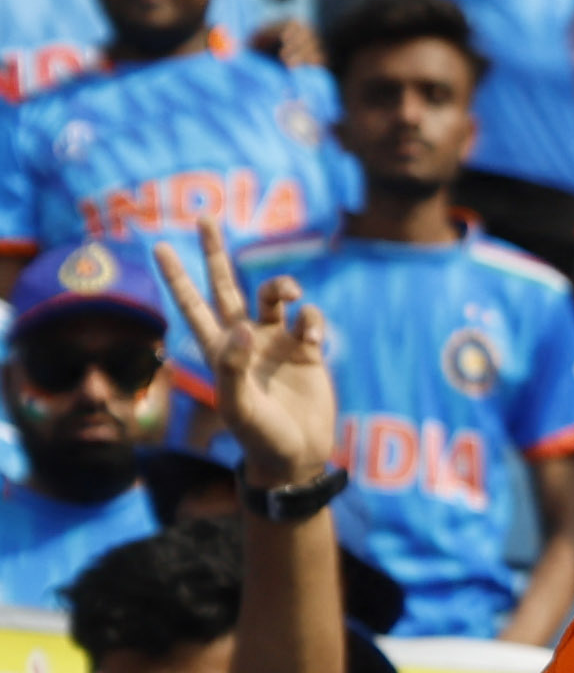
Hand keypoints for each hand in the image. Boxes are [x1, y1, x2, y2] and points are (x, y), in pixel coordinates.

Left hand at [158, 226, 334, 493]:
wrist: (297, 455)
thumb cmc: (259, 436)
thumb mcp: (237, 405)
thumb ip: (233, 366)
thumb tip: (243, 328)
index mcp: (219, 349)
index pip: (191, 304)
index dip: (176, 276)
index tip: (161, 246)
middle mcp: (245, 339)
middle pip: (226, 285)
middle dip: (215, 252)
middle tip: (205, 217)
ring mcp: (276, 343)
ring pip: (274, 295)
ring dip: (282, 285)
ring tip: (291, 293)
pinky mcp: (308, 351)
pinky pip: (311, 319)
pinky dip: (314, 319)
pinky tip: (314, 336)